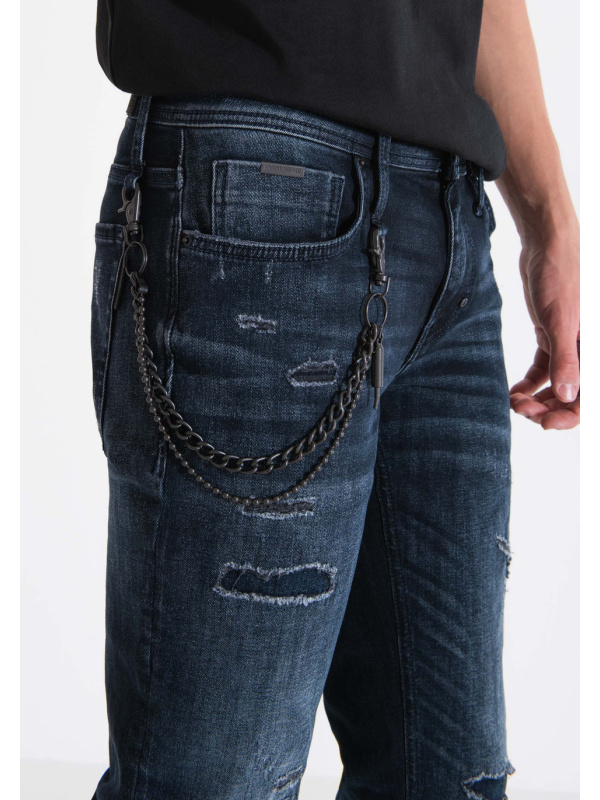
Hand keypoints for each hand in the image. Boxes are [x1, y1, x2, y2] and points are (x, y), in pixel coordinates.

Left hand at [509, 226, 579, 429]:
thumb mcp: (561, 320)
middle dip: (549, 408)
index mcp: (594, 348)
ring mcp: (568, 344)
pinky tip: (514, 392)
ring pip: (557, 384)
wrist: (546, 245)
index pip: (588, 396)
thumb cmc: (562, 275)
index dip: (570, 415)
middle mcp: (585, 349)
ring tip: (515, 403)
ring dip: (537, 398)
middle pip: (572, 394)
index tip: (544, 423)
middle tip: (522, 411)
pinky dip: (530, 383)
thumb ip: (565, 360)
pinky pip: (543, 369)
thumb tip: (568, 396)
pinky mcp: (551, 335)